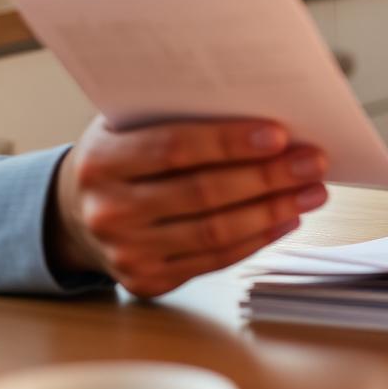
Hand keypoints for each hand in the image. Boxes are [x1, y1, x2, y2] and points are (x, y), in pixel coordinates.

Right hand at [47, 116, 328, 297]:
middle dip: (267, 177)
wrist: (74, 212)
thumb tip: (261, 108)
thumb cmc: (120, 154)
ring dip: (273, 211)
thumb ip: (180, 115)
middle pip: (202, 194)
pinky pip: (213, 261)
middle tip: (313, 161)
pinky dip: (256, 239)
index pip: (174, 149)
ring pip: (214, 233)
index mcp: (102, 161)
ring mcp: (126, 252)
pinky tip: (286, 218)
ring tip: (312, 191)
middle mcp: (109, 211)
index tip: (280, 135)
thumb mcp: (130, 123)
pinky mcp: (147, 280)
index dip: (230, 143)